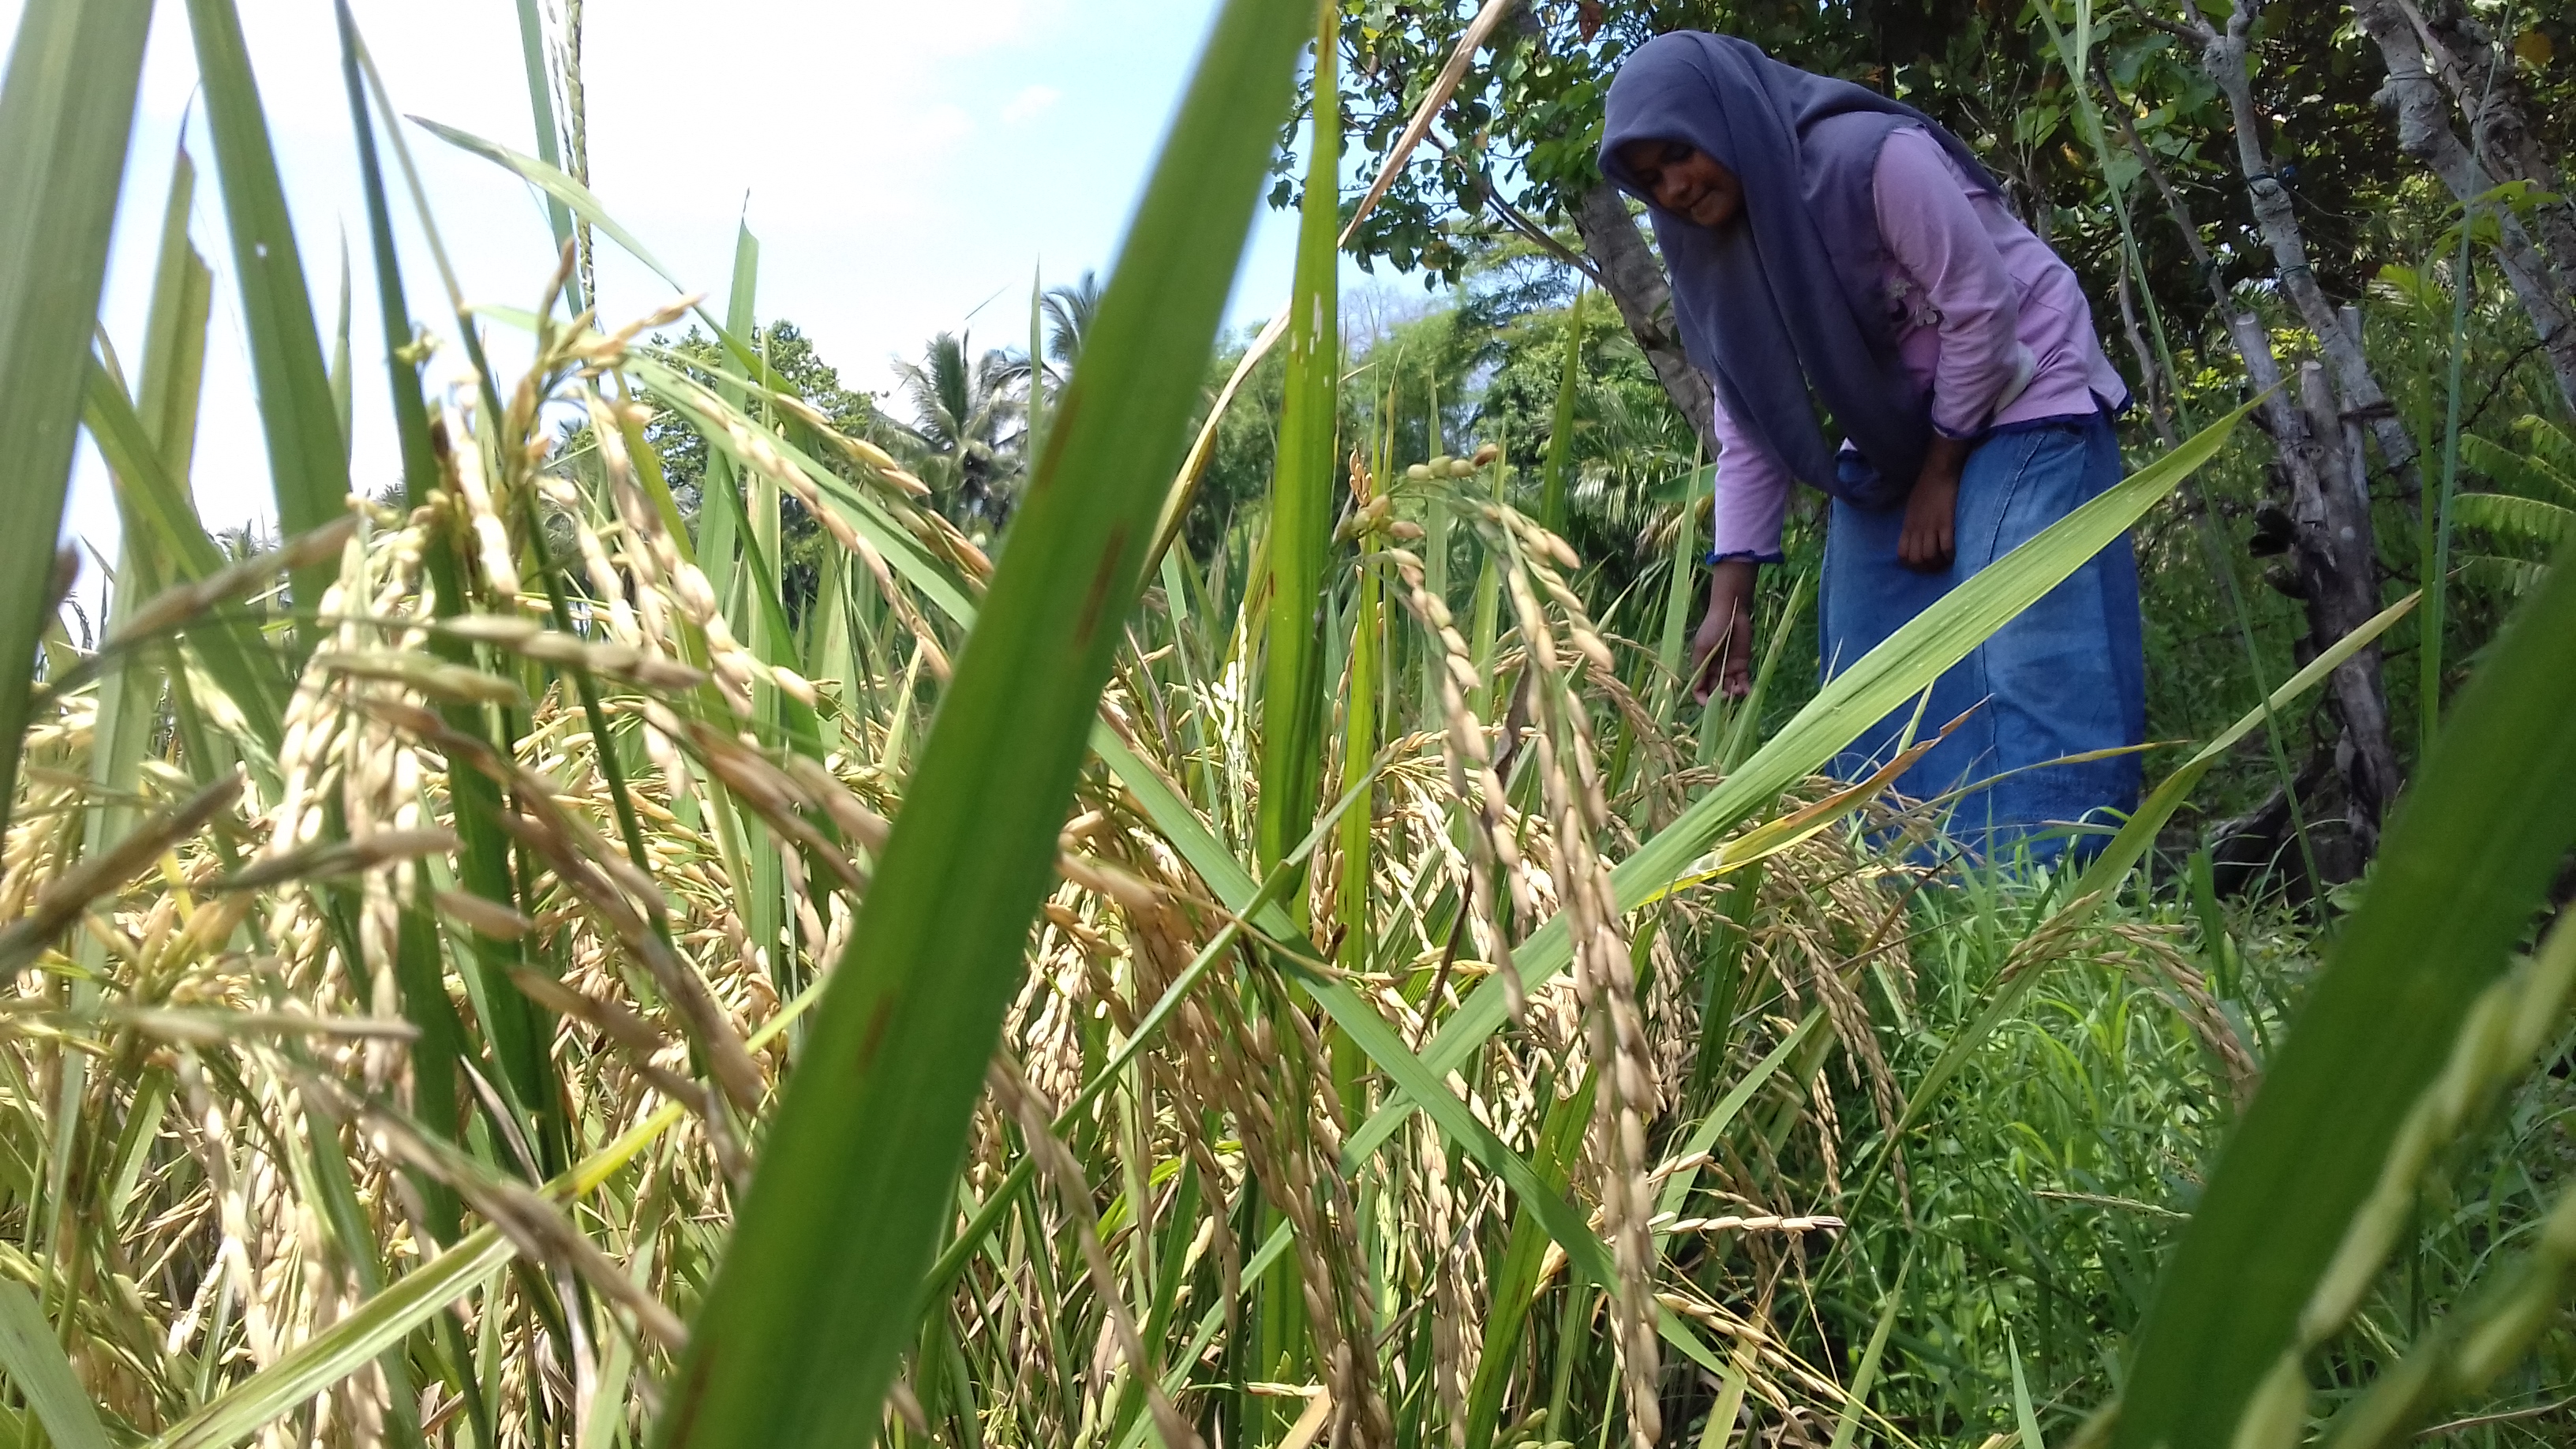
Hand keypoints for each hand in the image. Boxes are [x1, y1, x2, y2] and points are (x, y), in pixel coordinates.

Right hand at [1691, 560, 1756, 702]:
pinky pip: (1743, 680)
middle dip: (1720, 697)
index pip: (1699, 688)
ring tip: (1738, 691)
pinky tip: (1747, 690)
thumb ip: (1701, 668)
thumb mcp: (1702, 647)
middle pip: (1715, 690)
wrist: (1732, 611)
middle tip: (1726, 696)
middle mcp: (1714, 670)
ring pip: (1730, 688)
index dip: (1702, 698)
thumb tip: (1697, 689)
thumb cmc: (1713, 627)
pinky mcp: (1742, 664)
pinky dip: (1745, 688)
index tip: (1708, 703)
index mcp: (1701, 666)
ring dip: (1733, 693)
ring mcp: (1729, 667)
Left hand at [1899, 435, 1970, 571]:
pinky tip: (1955, 553)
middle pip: (1916, 560)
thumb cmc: (1926, 487)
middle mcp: (1917, 529)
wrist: (1938, 471)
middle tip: (1937, 566)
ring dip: (1938, 563)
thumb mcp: (1912, 508)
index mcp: (1908, 526)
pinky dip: (1950, 555)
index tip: (1922, 565)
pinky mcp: (1946, 523)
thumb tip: (1915, 537)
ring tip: (1946, 562)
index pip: (1902, 555)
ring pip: (1929, 557)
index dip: (1911, 565)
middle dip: (1926, 568)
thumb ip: (1913, 524)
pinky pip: (1946, 547)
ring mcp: (1931, 527)